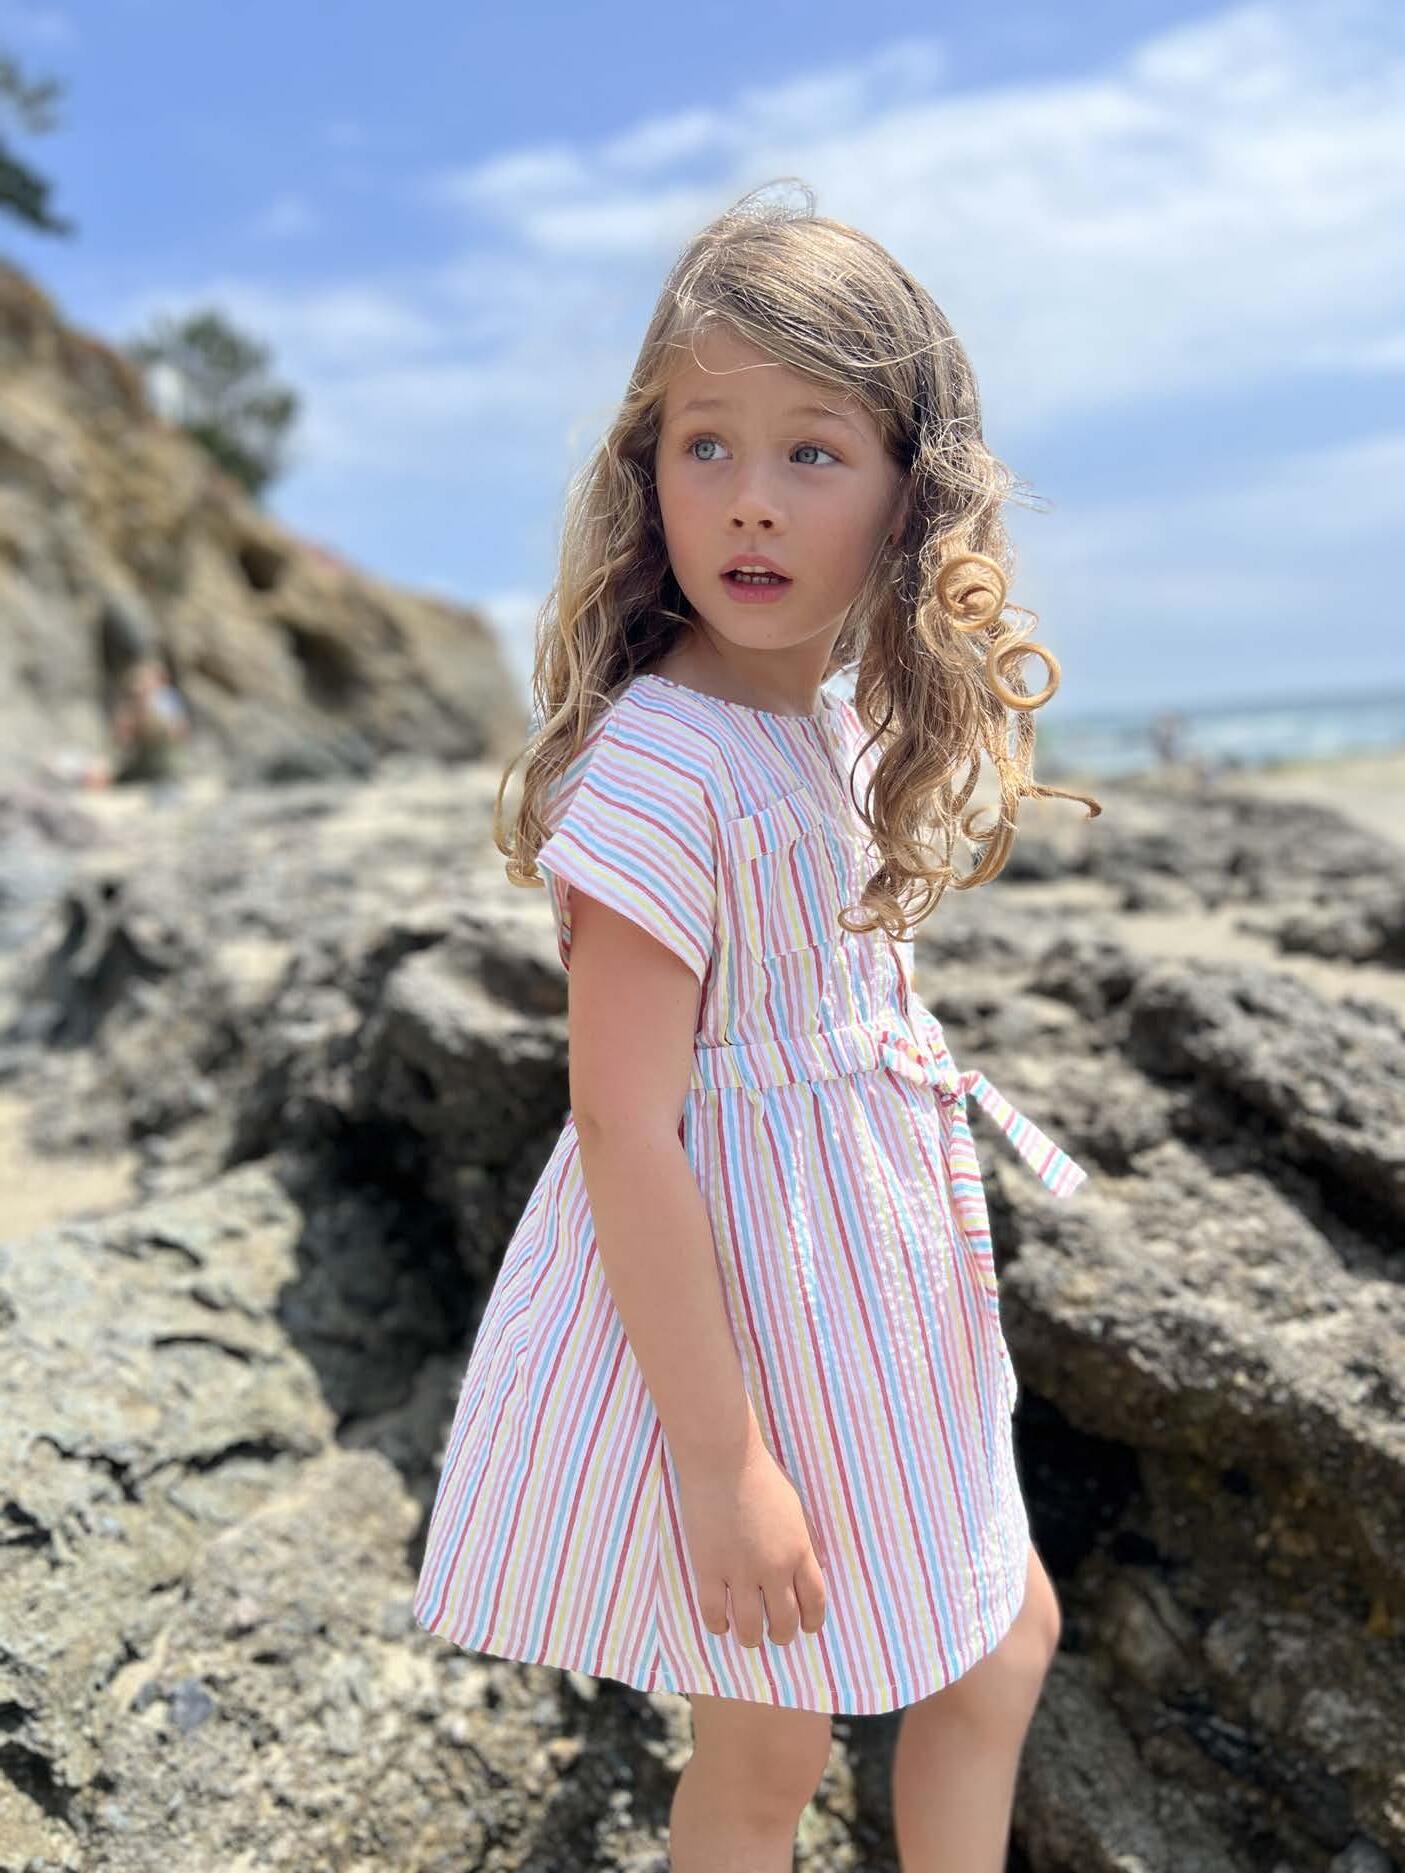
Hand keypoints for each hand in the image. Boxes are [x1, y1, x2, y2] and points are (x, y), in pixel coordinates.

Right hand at [675, 1432, 827, 1648]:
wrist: (722, 1459)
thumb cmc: (760, 1476)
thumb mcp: (795, 1509)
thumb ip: (802, 1542)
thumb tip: (809, 1570)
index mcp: (799, 1550)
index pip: (814, 1602)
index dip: (812, 1622)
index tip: (806, 1628)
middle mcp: (773, 1568)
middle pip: (784, 1621)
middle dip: (782, 1634)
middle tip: (776, 1634)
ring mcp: (739, 1571)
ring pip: (750, 1627)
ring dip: (752, 1638)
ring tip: (749, 1636)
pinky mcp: (708, 1568)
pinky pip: (714, 1613)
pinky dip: (719, 1626)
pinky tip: (721, 1623)